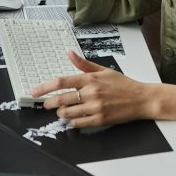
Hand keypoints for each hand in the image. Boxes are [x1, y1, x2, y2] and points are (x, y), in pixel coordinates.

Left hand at [31, 51, 154, 127]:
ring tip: (61, 110)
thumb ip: (84, 64)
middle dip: (49, 103)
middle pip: (61, 99)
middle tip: (46, 104)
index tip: (35, 91)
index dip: (45, 87)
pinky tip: (73, 118)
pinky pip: (78, 123)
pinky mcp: (100, 119)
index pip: (61, 82)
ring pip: (68, 113)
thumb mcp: (103, 70)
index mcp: (90, 78)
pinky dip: (72, 121)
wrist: (141, 99)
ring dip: (61, 113)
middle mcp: (91, 92)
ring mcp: (95, 107)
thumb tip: (69, 53)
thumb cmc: (123, 84)